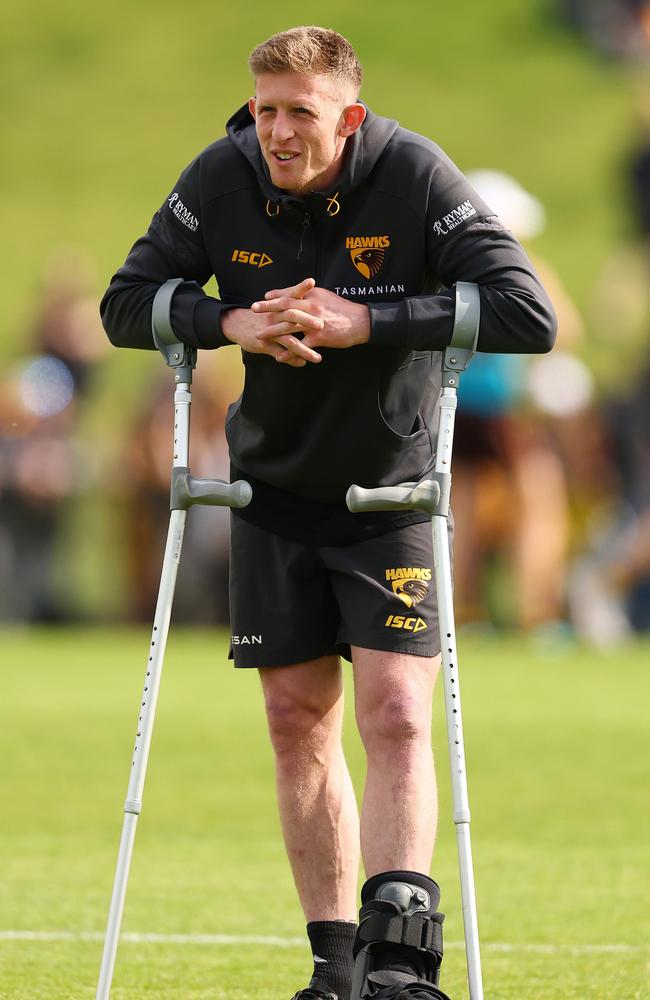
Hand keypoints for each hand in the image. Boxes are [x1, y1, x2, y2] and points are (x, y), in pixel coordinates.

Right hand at [221, 278, 321, 366]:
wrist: (234, 323)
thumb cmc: (258, 314)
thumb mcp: (271, 305)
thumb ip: (287, 300)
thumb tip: (305, 297)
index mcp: (276, 307)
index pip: (290, 294)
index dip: (300, 288)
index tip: (312, 281)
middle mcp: (273, 317)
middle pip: (291, 317)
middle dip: (307, 321)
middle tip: (322, 325)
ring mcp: (269, 332)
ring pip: (289, 341)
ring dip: (304, 350)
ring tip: (318, 358)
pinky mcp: (264, 345)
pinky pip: (280, 353)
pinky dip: (291, 359)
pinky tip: (302, 363)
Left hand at [252, 281, 369, 362]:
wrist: (361, 322)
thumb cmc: (343, 309)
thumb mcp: (326, 296)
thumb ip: (310, 294)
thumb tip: (298, 292)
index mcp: (313, 296)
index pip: (290, 293)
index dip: (275, 296)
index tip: (263, 297)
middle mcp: (311, 307)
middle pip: (285, 307)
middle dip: (267, 309)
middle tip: (253, 309)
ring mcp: (314, 323)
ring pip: (289, 326)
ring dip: (272, 331)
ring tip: (260, 335)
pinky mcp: (319, 338)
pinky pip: (301, 346)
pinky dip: (289, 353)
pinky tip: (279, 357)